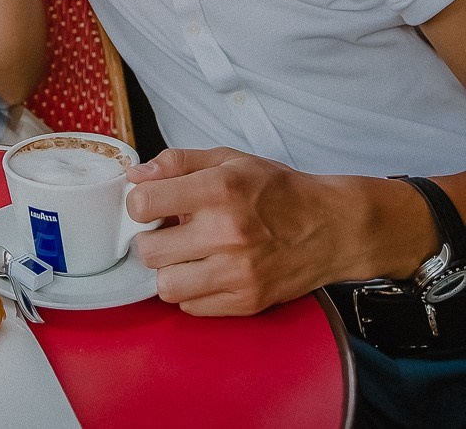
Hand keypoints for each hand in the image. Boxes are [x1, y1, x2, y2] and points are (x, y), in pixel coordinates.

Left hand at [126, 147, 348, 315]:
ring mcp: (238, 273)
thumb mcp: (229, 160)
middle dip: (150, 238)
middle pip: (149, 250)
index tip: (148, 204)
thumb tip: (135, 176)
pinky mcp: (247, 302)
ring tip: (183, 254)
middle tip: (165, 231)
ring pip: (166, 286)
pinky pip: (192, 307)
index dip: (138, 203)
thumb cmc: (278, 190)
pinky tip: (205, 270)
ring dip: (168, 270)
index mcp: (220, 190)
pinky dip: (191, 291)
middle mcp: (228, 233)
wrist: (331, 226)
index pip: (144, 203)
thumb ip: (178, 162)